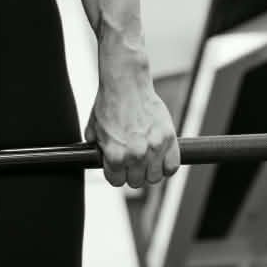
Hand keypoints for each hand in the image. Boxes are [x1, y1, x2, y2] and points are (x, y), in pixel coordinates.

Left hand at [84, 61, 180, 190]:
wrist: (126, 83)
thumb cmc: (109, 104)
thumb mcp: (94, 131)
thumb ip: (98, 151)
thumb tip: (100, 162)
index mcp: (115, 155)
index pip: (117, 181)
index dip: (117, 174)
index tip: (120, 167)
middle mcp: (135, 154)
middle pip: (137, 182)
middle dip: (133, 173)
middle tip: (133, 160)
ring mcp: (154, 146)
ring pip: (155, 177)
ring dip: (150, 170)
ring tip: (146, 158)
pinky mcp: (168, 137)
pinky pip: (172, 166)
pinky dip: (167, 165)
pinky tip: (160, 158)